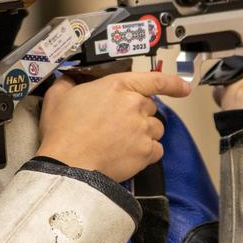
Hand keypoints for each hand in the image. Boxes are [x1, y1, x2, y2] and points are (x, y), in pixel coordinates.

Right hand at [36, 71, 190, 181]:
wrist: (67, 164)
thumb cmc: (62, 132)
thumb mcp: (58, 97)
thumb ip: (68, 82)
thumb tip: (70, 78)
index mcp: (117, 85)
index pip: (155, 79)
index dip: (173, 83)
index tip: (184, 88)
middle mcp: (134, 104)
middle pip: (151, 108)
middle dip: (140, 115)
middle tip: (120, 126)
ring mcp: (142, 128)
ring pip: (156, 129)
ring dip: (145, 134)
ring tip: (123, 142)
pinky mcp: (145, 151)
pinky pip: (157, 150)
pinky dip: (147, 153)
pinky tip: (129, 156)